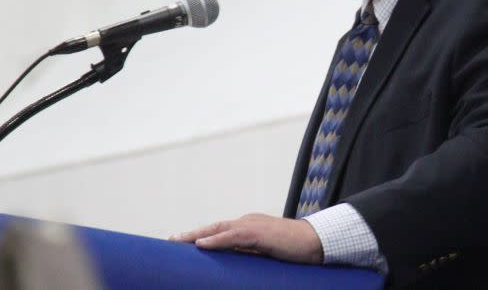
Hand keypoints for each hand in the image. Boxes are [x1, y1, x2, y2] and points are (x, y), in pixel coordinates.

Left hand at [170, 213, 323, 264]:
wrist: (315, 242)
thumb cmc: (294, 250)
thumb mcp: (267, 253)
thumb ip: (250, 254)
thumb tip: (234, 266)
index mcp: (249, 227)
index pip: (221, 230)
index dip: (203, 235)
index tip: (184, 243)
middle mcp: (247, 222)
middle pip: (214, 226)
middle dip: (192, 234)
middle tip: (171, 241)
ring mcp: (252, 225)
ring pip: (218, 228)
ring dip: (196, 235)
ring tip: (178, 242)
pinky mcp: (258, 232)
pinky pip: (232, 236)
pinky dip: (215, 239)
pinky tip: (201, 244)